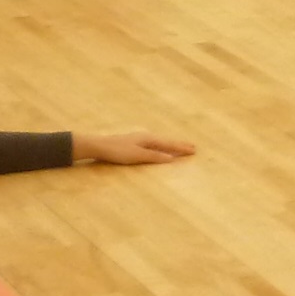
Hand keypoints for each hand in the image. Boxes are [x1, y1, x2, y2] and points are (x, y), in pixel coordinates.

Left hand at [72, 130, 195, 166]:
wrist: (100, 146)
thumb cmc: (118, 152)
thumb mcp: (137, 156)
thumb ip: (155, 156)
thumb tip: (171, 158)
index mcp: (149, 139)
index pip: (169, 145)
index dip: (181, 148)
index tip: (194, 150)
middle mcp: (147, 137)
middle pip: (167, 141)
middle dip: (180, 145)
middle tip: (193, 147)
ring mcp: (140, 139)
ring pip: (161, 142)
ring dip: (172, 145)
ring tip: (180, 147)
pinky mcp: (135, 142)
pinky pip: (155, 144)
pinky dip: (163, 146)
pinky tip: (161, 147)